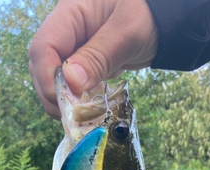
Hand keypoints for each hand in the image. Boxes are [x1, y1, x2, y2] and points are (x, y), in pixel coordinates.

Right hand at [28, 0, 157, 118]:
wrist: (168, 22)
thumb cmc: (150, 15)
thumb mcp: (126, 34)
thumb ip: (98, 57)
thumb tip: (71, 83)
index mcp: (71, 13)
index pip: (43, 47)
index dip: (47, 77)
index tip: (63, 101)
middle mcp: (67, 29)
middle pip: (42, 65)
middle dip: (52, 93)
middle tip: (72, 116)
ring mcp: (74, 46)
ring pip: (53, 77)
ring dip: (62, 99)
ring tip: (80, 116)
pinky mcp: (85, 61)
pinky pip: (71, 82)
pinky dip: (75, 98)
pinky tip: (87, 109)